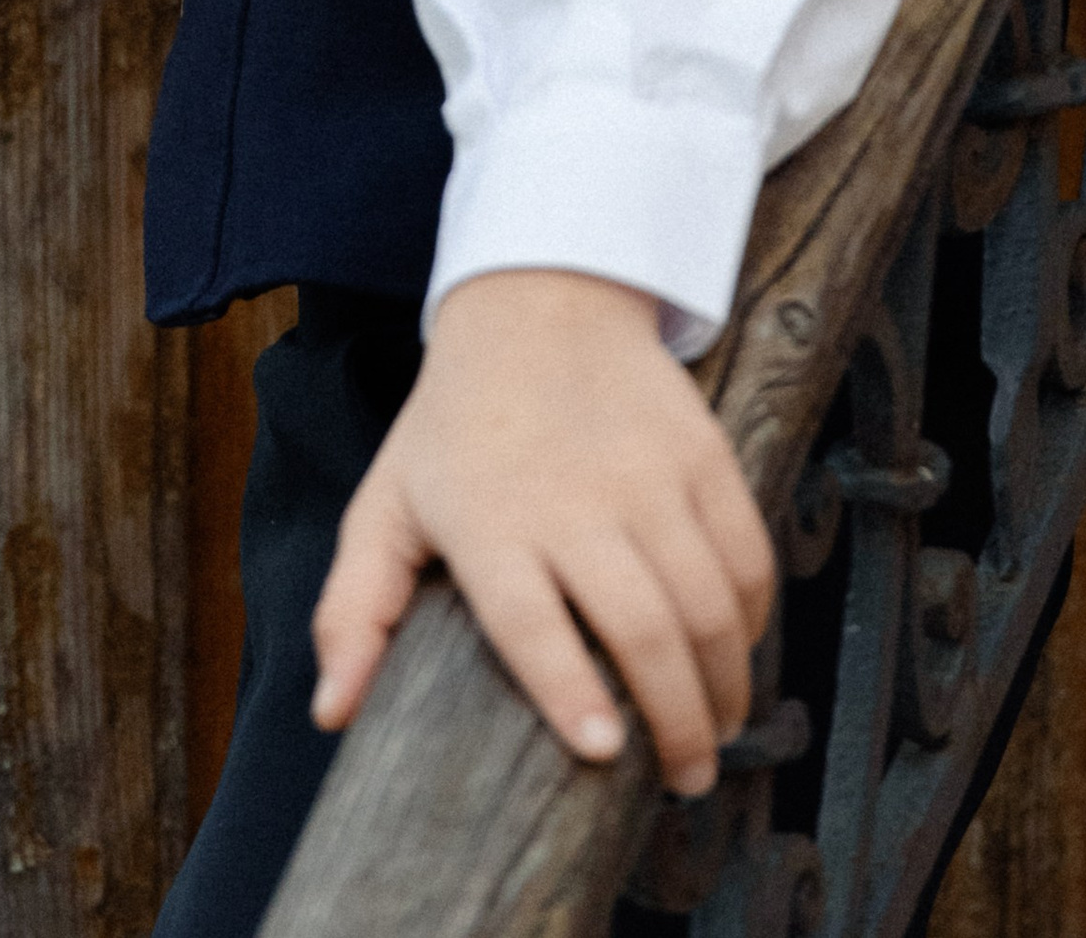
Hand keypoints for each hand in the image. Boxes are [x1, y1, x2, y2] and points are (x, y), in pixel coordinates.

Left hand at [309, 270, 774, 796]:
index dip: (570, 691)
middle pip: (641, 627)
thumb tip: (331, 713)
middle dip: (677, 722)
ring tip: (716, 734)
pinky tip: (738, 654)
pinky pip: (747, 553)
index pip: (532, 623)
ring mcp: (648, 473)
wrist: (537, 304)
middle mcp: (575, 498)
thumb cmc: (454, 427)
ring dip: (726, 684)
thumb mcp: (388, 507)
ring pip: (708, 602)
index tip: (604, 752)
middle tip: (687, 781)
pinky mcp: (702, 452)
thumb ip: (356, 610)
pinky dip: (754, 617)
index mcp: (488, 522)